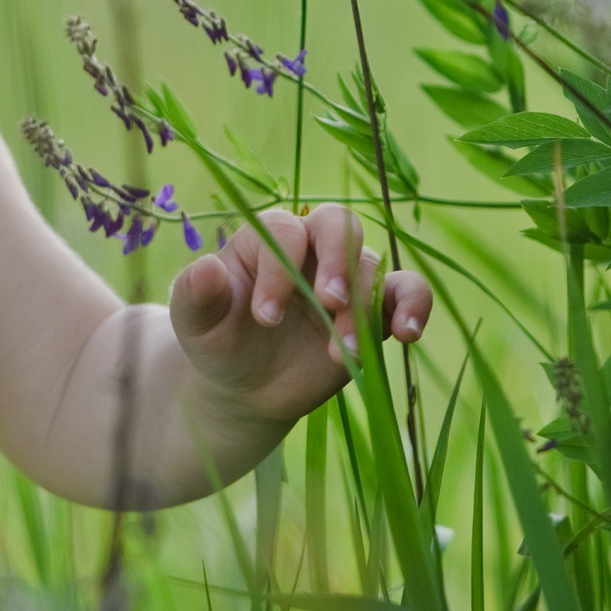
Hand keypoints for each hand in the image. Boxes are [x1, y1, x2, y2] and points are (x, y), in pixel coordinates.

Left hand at [167, 204, 434, 424]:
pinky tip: (408, 333)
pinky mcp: (373, 311)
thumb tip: (206, 268)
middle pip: (339, 224)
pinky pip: (406, 292)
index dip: (280, 268)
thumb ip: (196, 294)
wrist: (246, 386)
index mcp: (267, 239)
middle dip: (338, 261)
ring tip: (344, 352)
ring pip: (370, 266)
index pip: (285, 231)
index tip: (265, 318)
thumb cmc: (218, 341)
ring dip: (362, 306)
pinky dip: (414, 305)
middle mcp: (312, 248)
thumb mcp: (196, 324)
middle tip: (327, 303)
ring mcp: (346, 278)